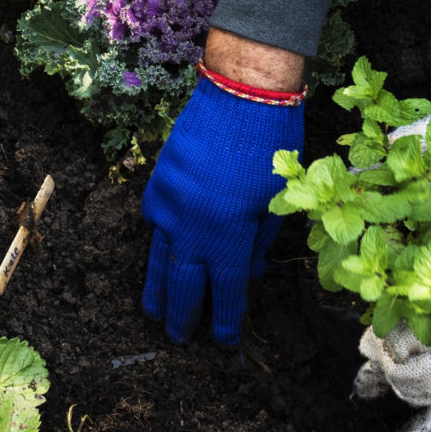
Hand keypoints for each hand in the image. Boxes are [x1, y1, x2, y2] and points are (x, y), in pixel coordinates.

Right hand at [140, 68, 304, 343]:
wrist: (241, 90)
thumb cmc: (273, 143)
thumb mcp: (277, 199)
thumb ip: (260, 242)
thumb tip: (246, 275)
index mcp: (230, 235)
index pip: (225, 291)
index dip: (223, 320)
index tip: (223, 340)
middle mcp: (194, 227)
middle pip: (184, 284)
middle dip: (182, 315)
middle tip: (178, 338)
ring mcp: (171, 205)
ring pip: (159, 258)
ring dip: (156, 290)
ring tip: (153, 313)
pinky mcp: (159, 182)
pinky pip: (154, 221)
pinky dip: (157, 240)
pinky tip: (159, 253)